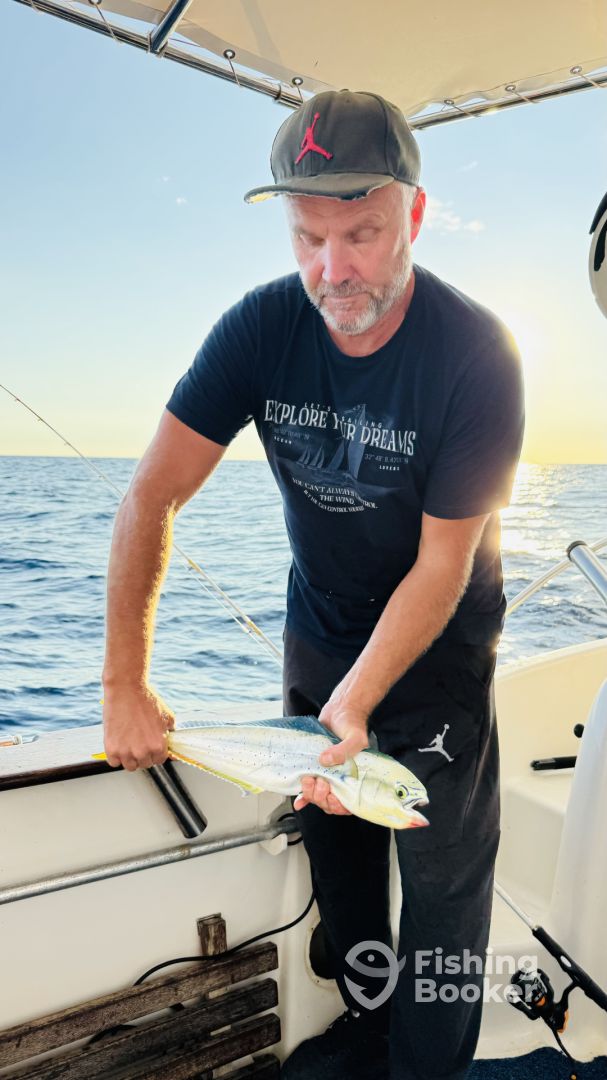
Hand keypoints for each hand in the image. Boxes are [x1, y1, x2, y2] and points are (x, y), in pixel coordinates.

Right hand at [103, 683, 174, 771]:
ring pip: (130, 766)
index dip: (156, 752)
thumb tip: (172, 743)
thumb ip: (170, 733)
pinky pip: (114, 762)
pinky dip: (116, 755)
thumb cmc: (146, 700)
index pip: (159, 760)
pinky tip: (119, 743)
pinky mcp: (111, 749)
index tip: (151, 746)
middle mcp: (142, 752)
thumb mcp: (167, 716)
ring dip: (130, 757)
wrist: (126, 688)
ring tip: (129, 742)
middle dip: (144, 754)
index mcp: (158, 746)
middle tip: (139, 740)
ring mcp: (126, 752)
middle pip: (145, 764)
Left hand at [293, 697, 368, 814]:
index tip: (330, 793)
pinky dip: (303, 797)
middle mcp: (340, 779)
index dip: (336, 804)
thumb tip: (325, 760)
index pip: (346, 803)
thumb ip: (344, 750)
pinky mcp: (315, 769)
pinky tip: (299, 801)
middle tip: (318, 781)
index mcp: (355, 777)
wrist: (340, 710)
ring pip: (318, 797)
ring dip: (311, 793)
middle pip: (329, 802)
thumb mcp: (355, 738)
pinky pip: (309, 788)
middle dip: (320, 796)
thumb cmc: (352, 724)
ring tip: (308, 779)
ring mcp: (327, 775)